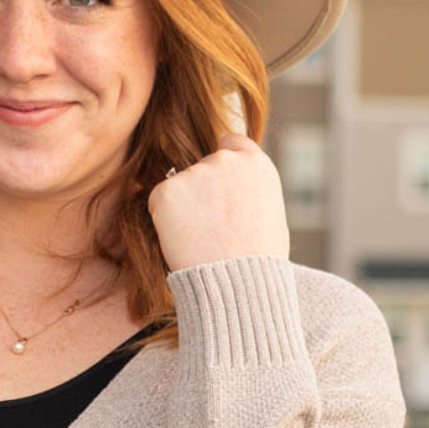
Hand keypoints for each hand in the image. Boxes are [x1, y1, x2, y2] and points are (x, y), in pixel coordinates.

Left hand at [148, 134, 289, 272]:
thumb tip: (234, 192)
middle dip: (202, 191)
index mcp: (255, 163)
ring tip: (200, 240)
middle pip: (203, 166)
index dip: (222, 166)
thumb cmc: (258, 261)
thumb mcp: (269, 213)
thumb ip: (249, 191)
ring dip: (183, 208)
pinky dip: (164, 220)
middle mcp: (225, 160)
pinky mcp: (167, 191)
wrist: (238, 283)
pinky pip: (158, 202)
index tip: (219, 187)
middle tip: (209, 228)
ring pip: (180, 187)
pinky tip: (183, 241)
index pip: (230, 145)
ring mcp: (195, 173)